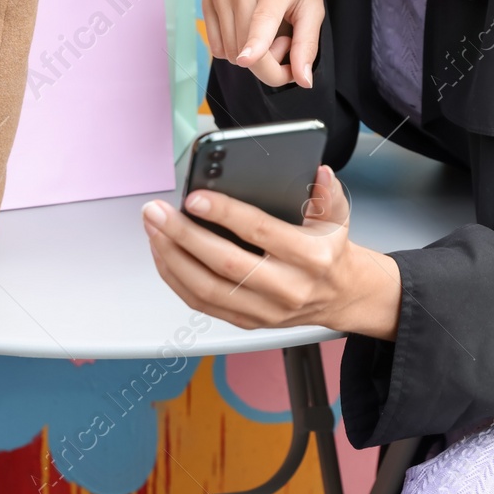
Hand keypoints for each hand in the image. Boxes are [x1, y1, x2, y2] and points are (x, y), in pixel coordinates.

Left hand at [141, 165, 400, 337]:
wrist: (340, 296)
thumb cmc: (329, 251)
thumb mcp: (337, 216)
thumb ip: (327, 192)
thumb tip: (318, 172)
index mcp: (311, 257)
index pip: (260, 231)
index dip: (223, 213)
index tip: (194, 197)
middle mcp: (287, 288)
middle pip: (224, 264)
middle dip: (183, 235)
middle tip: (156, 212)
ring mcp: (265, 310)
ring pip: (206, 289)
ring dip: (172, 257)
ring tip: (153, 229)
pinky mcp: (247, 322)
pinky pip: (202, 303)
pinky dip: (176, 278)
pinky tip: (163, 253)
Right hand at [202, 0, 323, 86]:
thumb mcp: (313, 6)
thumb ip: (307, 44)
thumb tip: (303, 81)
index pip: (262, 17)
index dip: (255, 43)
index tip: (246, 59)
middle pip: (246, 45)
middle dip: (270, 62)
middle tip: (286, 42)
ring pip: (231, 50)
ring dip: (252, 56)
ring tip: (268, 31)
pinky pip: (217, 46)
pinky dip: (234, 48)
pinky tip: (248, 30)